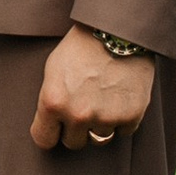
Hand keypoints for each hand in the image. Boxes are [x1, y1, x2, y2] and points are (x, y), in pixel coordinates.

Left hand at [30, 28, 159, 152]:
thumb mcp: (53, 70)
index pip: (44, 140)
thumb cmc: (80, 48)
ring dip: (100, 125)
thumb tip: (51, 126)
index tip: (56, 127)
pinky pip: (123, 131)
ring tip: (102, 99)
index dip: (50, 132)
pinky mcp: (131, 117)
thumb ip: (50, 101)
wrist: (118, 31)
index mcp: (53, 103)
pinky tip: (120, 97)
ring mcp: (106, 118)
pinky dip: (122, 119)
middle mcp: (78, 115)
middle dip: (76, 129)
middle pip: (73, 143)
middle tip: (84, 106)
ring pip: (99, 139)